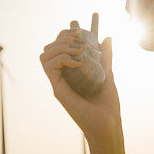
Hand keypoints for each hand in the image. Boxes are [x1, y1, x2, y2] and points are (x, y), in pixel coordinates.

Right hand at [39, 26, 120, 142]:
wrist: (107, 125)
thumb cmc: (108, 105)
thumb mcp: (108, 74)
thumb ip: (106, 58)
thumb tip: (107, 38)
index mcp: (71, 73)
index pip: (60, 48)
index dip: (66, 35)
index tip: (80, 29)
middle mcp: (62, 76)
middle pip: (49, 48)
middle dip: (63, 37)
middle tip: (80, 38)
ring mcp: (58, 82)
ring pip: (45, 54)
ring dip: (60, 46)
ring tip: (78, 50)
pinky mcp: (57, 89)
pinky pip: (49, 65)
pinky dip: (61, 57)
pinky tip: (78, 62)